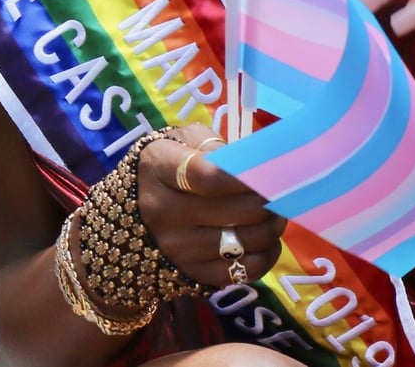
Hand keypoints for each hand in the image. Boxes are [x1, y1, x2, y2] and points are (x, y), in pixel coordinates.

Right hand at [133, 131, 285, 288]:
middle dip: (270, 201)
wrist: (136, 208)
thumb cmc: (170, 166)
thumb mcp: (183, 142)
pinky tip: (265, 240)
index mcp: (158, 169)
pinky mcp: (193, 273)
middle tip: (279, 193)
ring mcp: (176, 246)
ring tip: (274, 213)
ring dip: (273, 226)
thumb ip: (216, 146)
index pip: (210, 177)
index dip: (249, 177)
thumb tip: (255, 166)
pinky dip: (267, 254)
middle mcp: (162, 210)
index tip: (271, 173)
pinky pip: (248, 269)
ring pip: (248, 240)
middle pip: (239, 210)